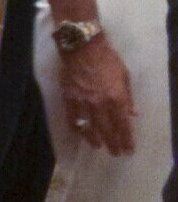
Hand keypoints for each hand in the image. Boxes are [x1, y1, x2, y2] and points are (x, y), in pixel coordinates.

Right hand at [61, 36, 134, 154]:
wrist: (82, 47)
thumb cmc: (107, 59)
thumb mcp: (124, 75)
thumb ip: (128, 97)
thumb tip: (132, 114)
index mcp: (116, 97)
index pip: (123, 124)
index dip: (126, 139)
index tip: (129, 149)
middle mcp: (100, 104)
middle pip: (107, 130)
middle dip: (113, 143)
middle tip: (116, 153)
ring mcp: (83, 103)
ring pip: (89, 128)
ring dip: (95, 140)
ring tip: (98, 147)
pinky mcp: (69, 99)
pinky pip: (73, 119)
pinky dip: (78, 129)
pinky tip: (81, 134)